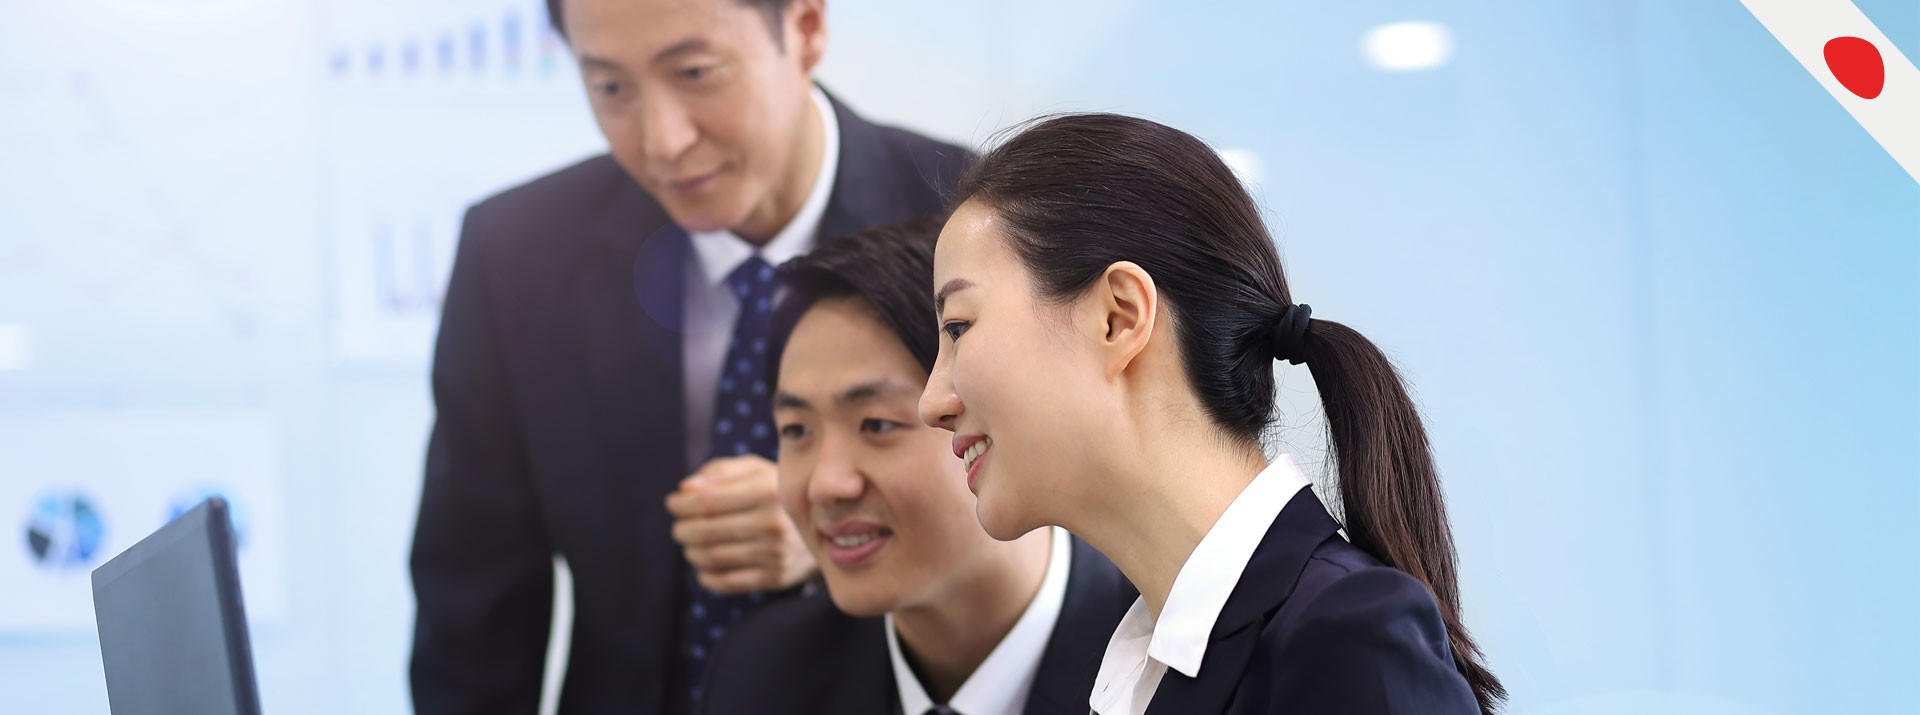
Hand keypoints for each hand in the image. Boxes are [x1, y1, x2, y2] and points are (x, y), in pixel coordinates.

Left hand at [665, 455, 815, 593]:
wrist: (825, 525)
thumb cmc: (776, 491)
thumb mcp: (755, 469)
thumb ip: (719, 472)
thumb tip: (686, 489)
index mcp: (767, 490)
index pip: (707, 502)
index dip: (682, 505)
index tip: (673, 503)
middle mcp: (773, 523)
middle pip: (706, 532)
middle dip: (682, 529)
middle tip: (680, 526)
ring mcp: (776, 553)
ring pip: (712, 558)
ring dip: (692, 552)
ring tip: (692, 543)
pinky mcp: (776, 577)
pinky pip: (726, 582)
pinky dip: (706, 574)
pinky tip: (706, 563)